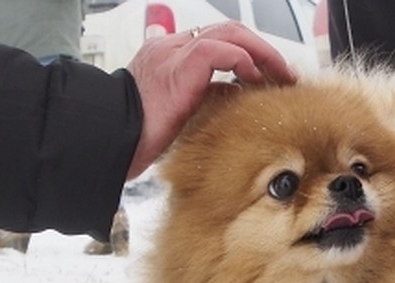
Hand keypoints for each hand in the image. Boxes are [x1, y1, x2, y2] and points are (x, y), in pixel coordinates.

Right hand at [125, 22, 296, 178]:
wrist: (111, 140)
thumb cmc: (137, 136)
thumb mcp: (180, 114)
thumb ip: (205, 97)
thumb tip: (235, 94)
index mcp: (167, 56)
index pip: (215, 41)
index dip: (246, 52)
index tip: (267, 73)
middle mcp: (169, 47)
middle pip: (226, 30)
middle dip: (260, 47)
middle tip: (283, 71)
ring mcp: (173, 53)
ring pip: (228, 33)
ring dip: (260, 51)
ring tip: (278, 72)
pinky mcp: (179, 67)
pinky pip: (219, 50)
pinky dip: (242, 60)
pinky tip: (253, 78)